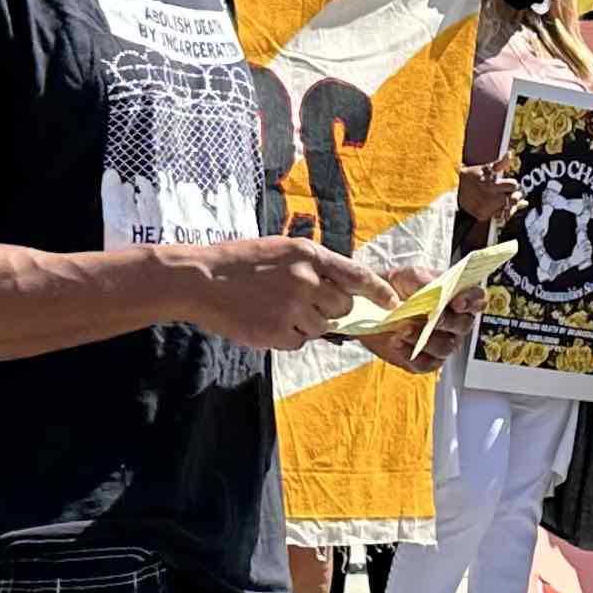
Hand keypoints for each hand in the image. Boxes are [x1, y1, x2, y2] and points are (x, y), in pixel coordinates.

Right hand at [184, 239, 394, 351]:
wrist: (200, 280)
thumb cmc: (240, 262)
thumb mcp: (281, 250)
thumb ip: (314, 266)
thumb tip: (342, 289)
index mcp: (308, 255)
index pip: (357, 276)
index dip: (378, 292)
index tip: (392, 302)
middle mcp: (306, 281)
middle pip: (342, 307)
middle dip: (330, 310)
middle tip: (304, 303)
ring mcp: (292, 309)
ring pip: (321, 328)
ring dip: (306, 324)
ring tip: (276, 308)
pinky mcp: (277, 333)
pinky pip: (298, 342)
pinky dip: (287, 336)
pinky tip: (266, 321)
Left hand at [366, 287, 474, 373]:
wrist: (373, 305)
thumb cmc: (398, 288)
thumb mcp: (409, 276)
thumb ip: (424, 281)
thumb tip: (435, 291)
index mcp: (456, 298)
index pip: (476, 299)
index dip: (472, 301)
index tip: (458, 302)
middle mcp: (454, 323)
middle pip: (463, 326)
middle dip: (447, 321)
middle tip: (432, 316)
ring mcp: (442, 342)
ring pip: (446, 347)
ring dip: (426, 339)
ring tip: (405, 329)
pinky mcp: (426, 360)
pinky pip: (426, 364)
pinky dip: (411, 355)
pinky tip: (397, 342)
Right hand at [456, 159, 514, 223]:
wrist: (454, 188)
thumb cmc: (471, 176)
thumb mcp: (485, 168)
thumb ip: (500, 163)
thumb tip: (509, 155)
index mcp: (492, 184)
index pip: (513, 186)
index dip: (513, 184)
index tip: (511, 184)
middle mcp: (490, 198)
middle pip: (513, 200)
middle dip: (514, 196)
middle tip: (511, 193)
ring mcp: (486, 208)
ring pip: (507, 210)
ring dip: (508, 205)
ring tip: (502, 198)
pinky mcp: (482, 215)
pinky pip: (498, 216)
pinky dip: (499, 211)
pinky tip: (496, 205)